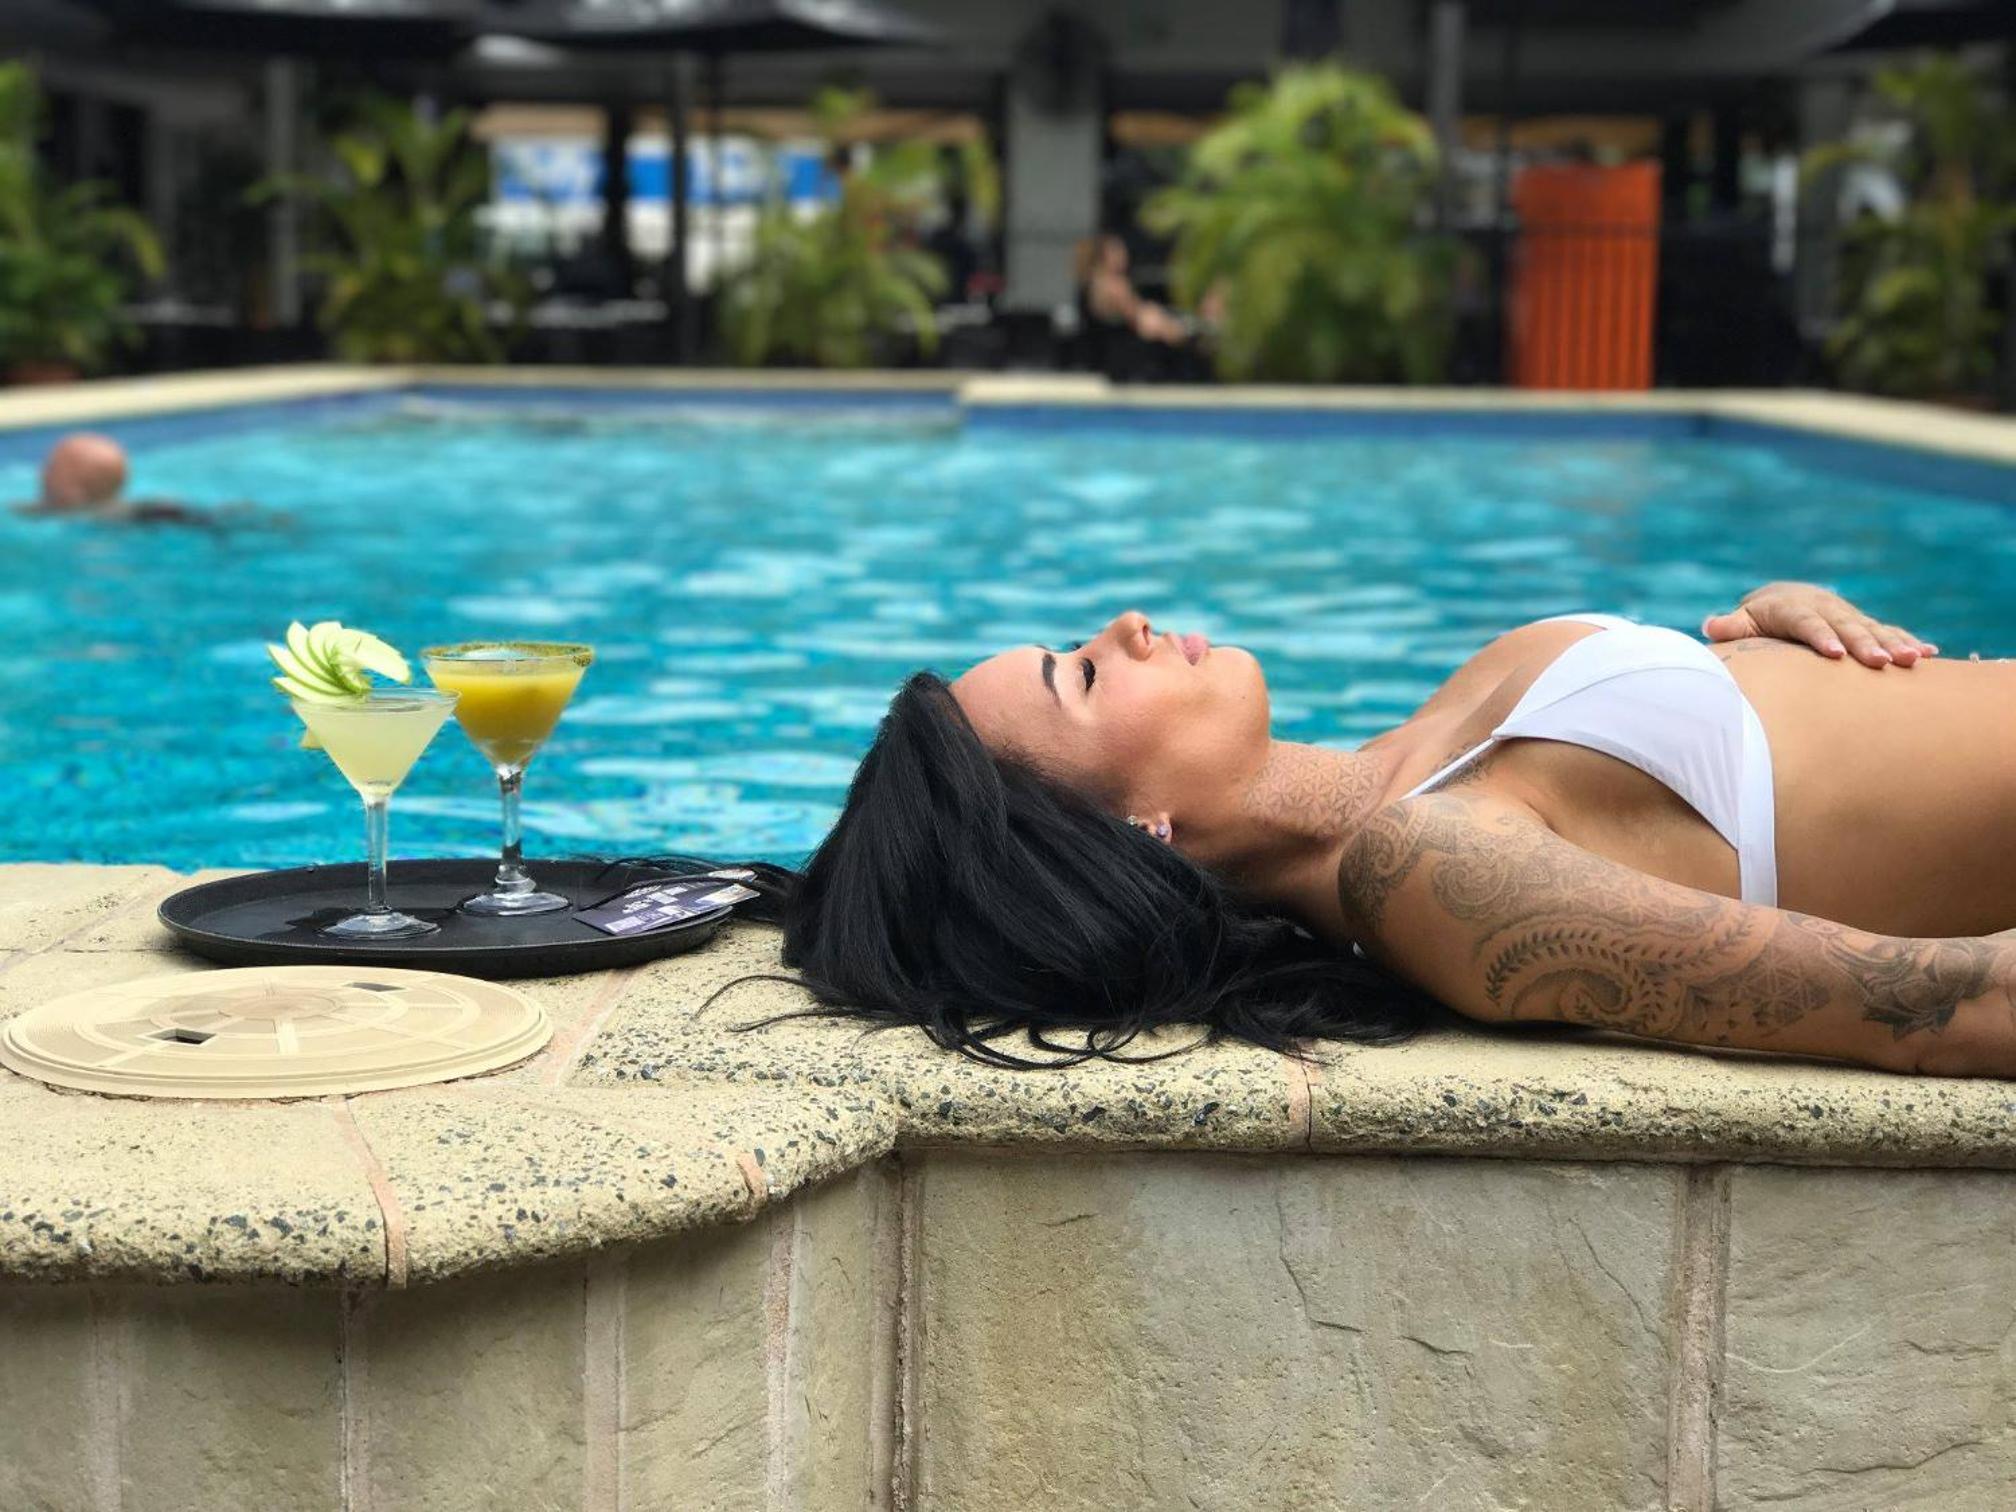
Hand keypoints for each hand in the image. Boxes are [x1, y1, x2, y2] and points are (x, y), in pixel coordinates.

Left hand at [1702, 582, 1936, 667]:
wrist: (1786, 599)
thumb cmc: (1759, 619)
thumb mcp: (1743, 622)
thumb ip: (1730, 626)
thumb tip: (1709, 625)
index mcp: (1792, 609)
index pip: (1807, 623)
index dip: (1821, 637)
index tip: (1835, 654)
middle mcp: (1824, 609)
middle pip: (1846, 627)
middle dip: (1865, 644)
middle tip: (1884, 663)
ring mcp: (1847, 616)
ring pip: (1873, 629)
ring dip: (1894, 644)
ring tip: (1914, 660)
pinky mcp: (1863, 624)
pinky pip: (1889, 631)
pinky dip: (1908, 641)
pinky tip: (1930, 654)